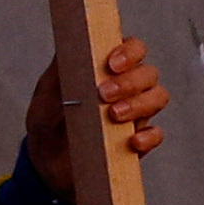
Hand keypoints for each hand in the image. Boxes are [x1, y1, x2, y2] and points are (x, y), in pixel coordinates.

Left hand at [22, 35, 170, 192]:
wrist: (46, 162)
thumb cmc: (48, 119)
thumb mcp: (48, 92)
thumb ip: (61, 68)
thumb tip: (69, 42)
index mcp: (109, 67)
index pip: (134, 48)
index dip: (129, 52)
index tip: (111, 65)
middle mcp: (128, 86)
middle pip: (149, 73)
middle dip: (129, 82)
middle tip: (103, 94)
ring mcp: (136, 113)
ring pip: (157, 97)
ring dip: (139, 104)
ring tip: (113, 115)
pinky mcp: (138, 141)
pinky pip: (156, 134)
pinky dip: (148, 136)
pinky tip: (132, 141)